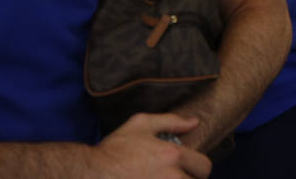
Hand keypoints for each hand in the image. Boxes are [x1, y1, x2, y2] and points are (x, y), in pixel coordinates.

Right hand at [92, 113, 211, 177]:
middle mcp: (171, 177)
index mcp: (172, 155)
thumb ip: (171, 121)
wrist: (92, 174)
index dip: (198, 167)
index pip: (204, 166)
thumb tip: (194, 122)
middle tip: (178, 175)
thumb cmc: (115, 148)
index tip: (189, 168)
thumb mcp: (141, 124)